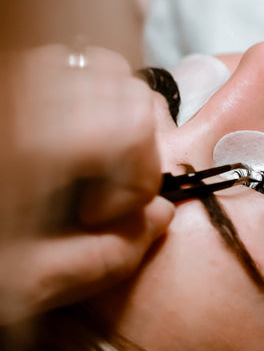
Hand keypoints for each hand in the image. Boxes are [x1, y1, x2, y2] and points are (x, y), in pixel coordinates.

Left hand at [0, 45, 173, 323]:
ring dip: (115, 115)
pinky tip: (65, 142)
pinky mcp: (7, 80)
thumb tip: (161, 214)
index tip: (101, 216)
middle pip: (123, 85)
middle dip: (136, 143)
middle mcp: (21, 94)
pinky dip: (87, 99)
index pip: (132, 123)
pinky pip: (66, 67)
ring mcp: (12, 79)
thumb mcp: (26, 284)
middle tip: (104, 187)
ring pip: (98, 66)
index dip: (139, 177)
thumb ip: (106, 257)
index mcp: (29, 143)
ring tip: (89, 159)